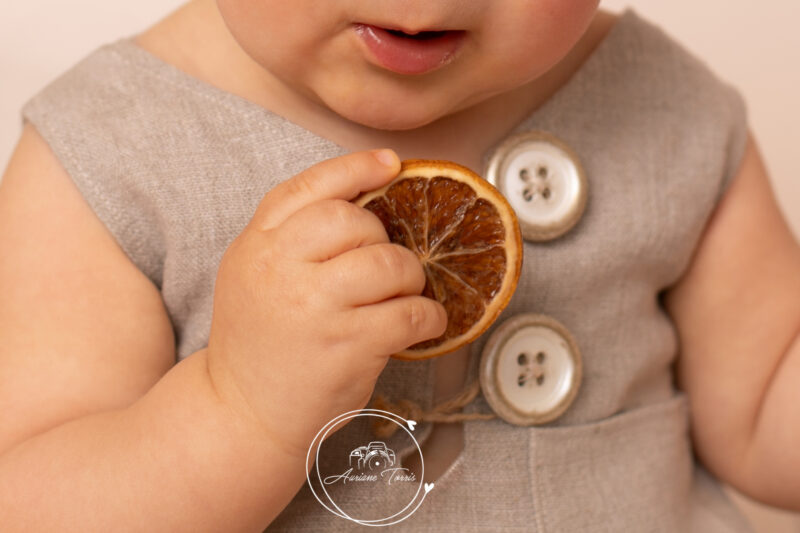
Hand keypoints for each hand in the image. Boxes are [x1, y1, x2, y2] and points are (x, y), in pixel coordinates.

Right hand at [205, 149, 446, 459]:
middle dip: (384, 240)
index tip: (390, 164)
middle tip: (386, 267)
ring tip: (404, 294)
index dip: (356, 168)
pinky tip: (422, 323)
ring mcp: (314, 308)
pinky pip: (410, 313)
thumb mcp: (252, 275)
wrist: (243, 413)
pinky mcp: (348, 347)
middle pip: (356, 221)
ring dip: (410, 278)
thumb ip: (291, 236)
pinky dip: (429, 316)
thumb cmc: (258, 343)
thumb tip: (362, 196)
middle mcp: (280, 269)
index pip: (310, 188)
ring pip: (390, 263)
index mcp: (256, 245)